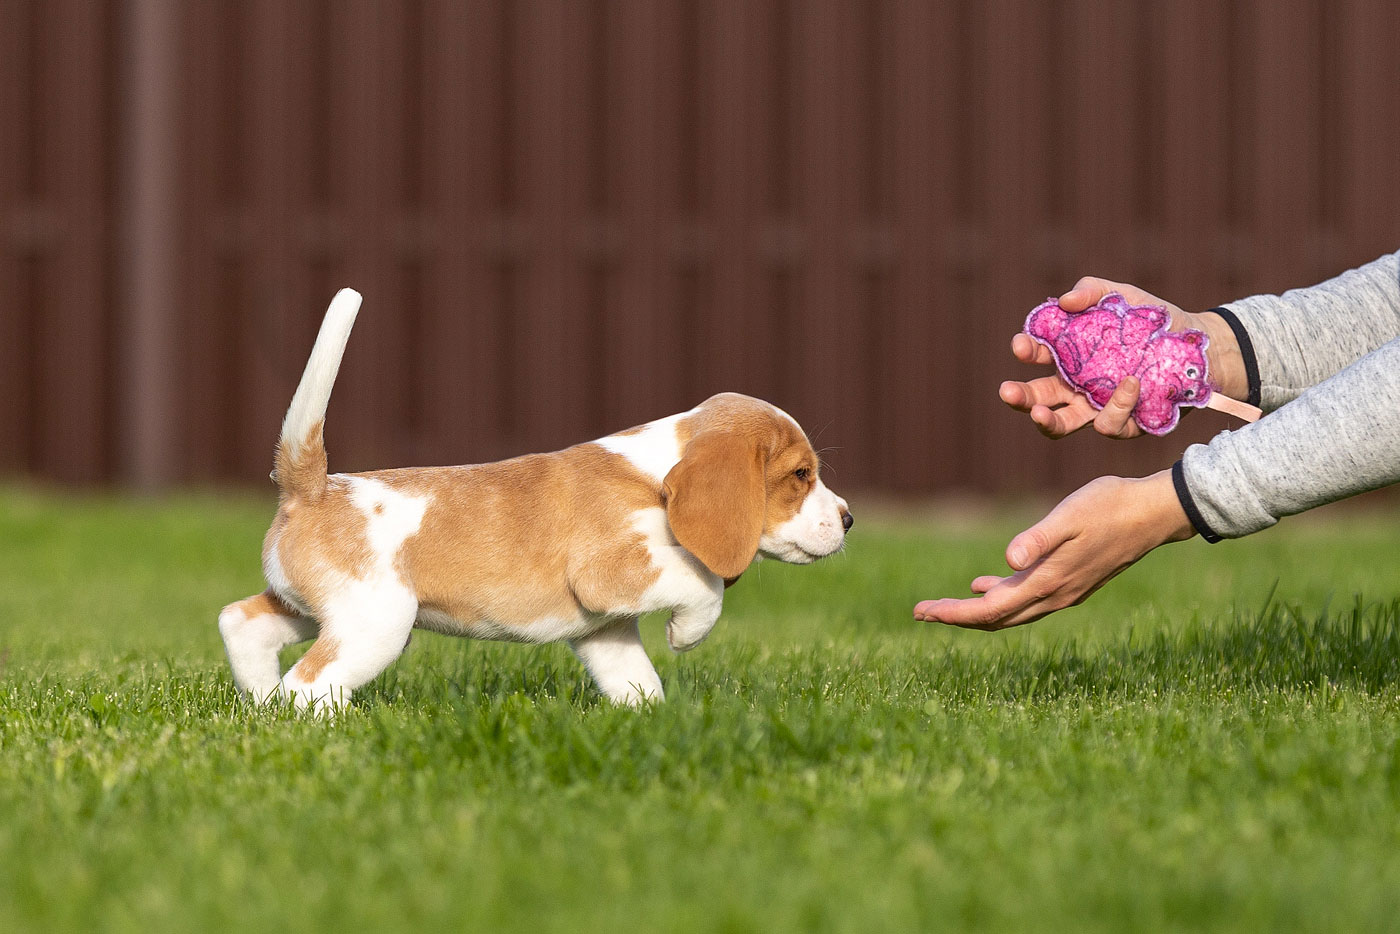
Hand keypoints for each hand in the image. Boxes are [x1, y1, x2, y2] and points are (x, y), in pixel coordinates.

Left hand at [912, 470, 1195, 629]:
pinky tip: (987, 582)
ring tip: (944, 605)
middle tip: (920, 612)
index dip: (953, 613)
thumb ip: (1037, 539)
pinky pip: (1027, 599)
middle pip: (996, 618)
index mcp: (1047, 583)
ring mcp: (1065, 591)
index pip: (990, 611)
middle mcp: (1054, 595)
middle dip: (957, 616)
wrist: (1155, 513)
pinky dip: (1002, 595)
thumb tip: (1006, 562)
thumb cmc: (1110, 507)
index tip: (920, 612)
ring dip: (977, 609)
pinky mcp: (1072, 580)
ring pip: (1011, 611)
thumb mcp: (1069, 516)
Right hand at [1001, 277, 1246, 438]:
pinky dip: (1115, 407)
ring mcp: (1099, 407)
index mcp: (1069, 356)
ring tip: (1038, 413)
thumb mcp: (1122, 296)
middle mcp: (1078, 387)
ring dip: (1046, 421)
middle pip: (1039, 398)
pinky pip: (1110, 424)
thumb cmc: (1152, 321)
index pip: (1038, 356)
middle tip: (1007, 392)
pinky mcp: (1127, 423)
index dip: (1026, 350)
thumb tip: (1065, 301)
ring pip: (1063, 424)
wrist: (1198, 345)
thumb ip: (1092, 291)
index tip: (1022, 344)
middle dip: (1019, 397)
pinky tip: (1129, 385)